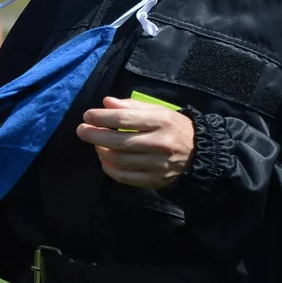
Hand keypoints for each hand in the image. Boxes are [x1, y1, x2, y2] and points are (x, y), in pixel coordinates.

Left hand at [76, 97, 195, 189]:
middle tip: (81, 130)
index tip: (87, 115)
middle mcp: (159, 143)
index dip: (101, 117)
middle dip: (94, 135)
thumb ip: (131, 106)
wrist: (200, 153)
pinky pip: (126, 177)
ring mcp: (157, 164)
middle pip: (118, 141)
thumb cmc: (174, 127)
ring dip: (101, 151)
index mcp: (160, 121)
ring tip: (95, 144)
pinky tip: (105, 161)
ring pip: (120, 160)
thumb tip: (106, 103)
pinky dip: (110, 170)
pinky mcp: (155, 180)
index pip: (124, 119)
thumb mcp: (158, 110)